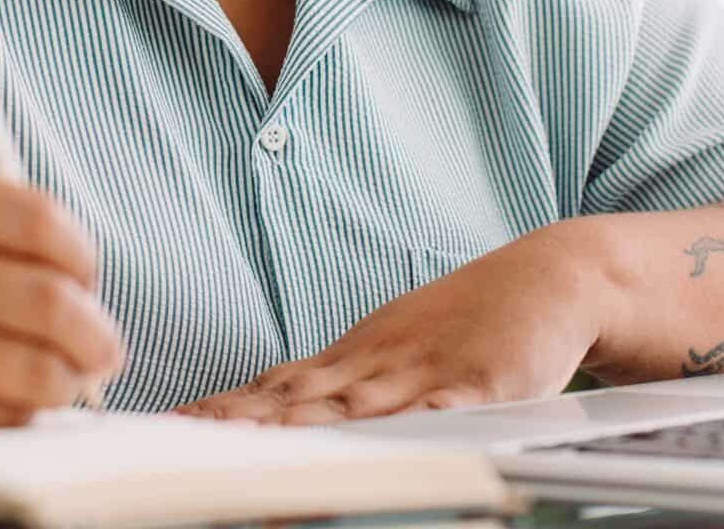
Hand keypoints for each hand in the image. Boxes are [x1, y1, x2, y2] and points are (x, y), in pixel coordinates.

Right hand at [0, 179, 123, 424]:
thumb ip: (7, 229)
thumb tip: (92, 290)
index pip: (37, 220)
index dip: (82, 254)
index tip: (88, 278)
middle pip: (48, 304)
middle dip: (97, 334)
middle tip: (106, 347)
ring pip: (33, 372)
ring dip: (70, 381)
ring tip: (69, 376)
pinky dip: (25, 411)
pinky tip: (16, 397)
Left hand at [175, 224, 607, 423]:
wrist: (549, 278)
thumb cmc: (468, 324)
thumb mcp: (391, 350)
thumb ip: (336, 385)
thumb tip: (271, 407)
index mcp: (354, 359)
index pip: (274, 388)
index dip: (225, 408)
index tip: (175, 424)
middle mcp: (377, 364)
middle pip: (299, 398)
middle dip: (243, 422)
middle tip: (190, 438)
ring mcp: (425, 372)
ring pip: (355, 407)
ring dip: (303, 427)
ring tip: (256, 446)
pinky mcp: (480, 383)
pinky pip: (443, 407)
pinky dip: (414, 422)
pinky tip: (387, 438)